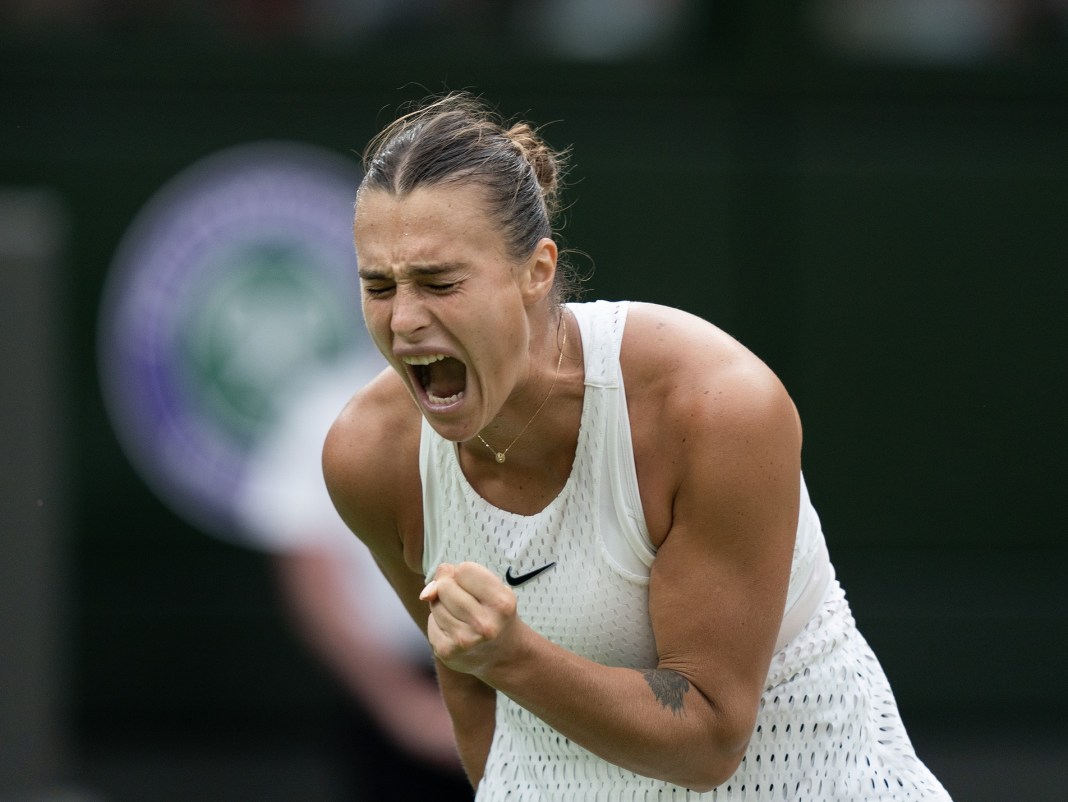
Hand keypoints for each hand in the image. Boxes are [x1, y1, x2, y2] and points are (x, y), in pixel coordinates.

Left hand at [420, 561, 520, 676]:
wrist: (505, 656)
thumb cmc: (494, 613)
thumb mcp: (492, 588)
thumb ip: (457, 577)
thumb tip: (425, 594)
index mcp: (501, 603)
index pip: (464, 569)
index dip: (466, 574)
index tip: (476, 587)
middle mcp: (485, 624)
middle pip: (445, 586)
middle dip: (451, 588)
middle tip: (468, 602)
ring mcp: (465, 640)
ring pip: (435, 603)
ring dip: (444, 605)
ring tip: (463, 617)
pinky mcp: (447, 652)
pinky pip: (430, 621)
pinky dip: (439, 622)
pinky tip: (455, 631)